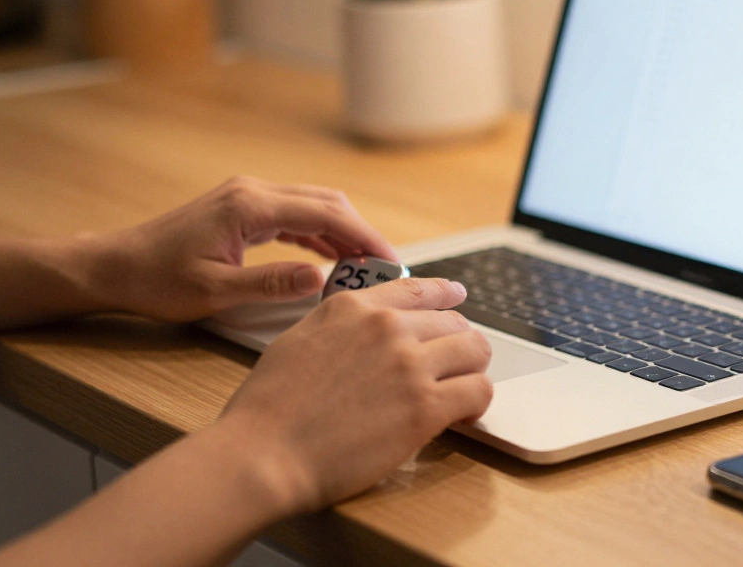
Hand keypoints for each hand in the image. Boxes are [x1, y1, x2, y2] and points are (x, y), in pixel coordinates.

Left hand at [91, 176, 397, 321]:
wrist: (115, 266)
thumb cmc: (157, 282)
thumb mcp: (215, 291)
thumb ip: (271, 284)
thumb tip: (322, 280)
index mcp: (249, 207)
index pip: (325, 214)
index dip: (364, 237)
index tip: (390, 261)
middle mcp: (252, 192)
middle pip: (326, 203)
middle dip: (361, 233)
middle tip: (387, 267)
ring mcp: (247, 196)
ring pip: (313, 205)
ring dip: (343, 232)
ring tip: (366, 266)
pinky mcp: (242, 208)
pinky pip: (294, 214)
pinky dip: (319, 233)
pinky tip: (332, 259)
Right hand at [217, 277, 492, 513]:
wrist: (264, 452)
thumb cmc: (268, 408)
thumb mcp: (298, 340)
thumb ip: (338, 327)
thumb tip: (361, 333)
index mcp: (353, 307)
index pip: (417, 289)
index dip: (444, 295)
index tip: (457, 298)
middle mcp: (387, 326)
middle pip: (452, 321)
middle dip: (456, 343)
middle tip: (453, 366)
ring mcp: (409, 364)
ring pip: (474, 349)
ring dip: (472, 369)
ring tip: (461, 390)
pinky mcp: (425, 406)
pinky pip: (478, 390)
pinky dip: (476, 402)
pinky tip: (463, 416)